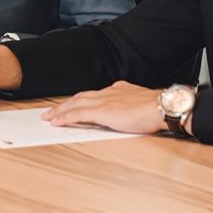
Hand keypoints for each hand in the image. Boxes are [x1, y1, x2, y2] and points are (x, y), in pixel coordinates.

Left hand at [41, 81, 167, 134]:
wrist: (163, 106)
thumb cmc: (158, 108)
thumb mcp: (141, 105)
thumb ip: (130, 108)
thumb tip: (128, 115)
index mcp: (118, 90)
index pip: (93, 95)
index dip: (80, 100)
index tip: (73, 105)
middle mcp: (108, 92)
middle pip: (80, 97)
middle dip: (65, 104)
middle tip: (53, 110)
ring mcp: (104, 101)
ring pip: (75, 103)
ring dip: (60, 110)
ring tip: (49, 116)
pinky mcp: (102, 111)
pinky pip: (78, 114)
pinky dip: (65, 117)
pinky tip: (56, 121)